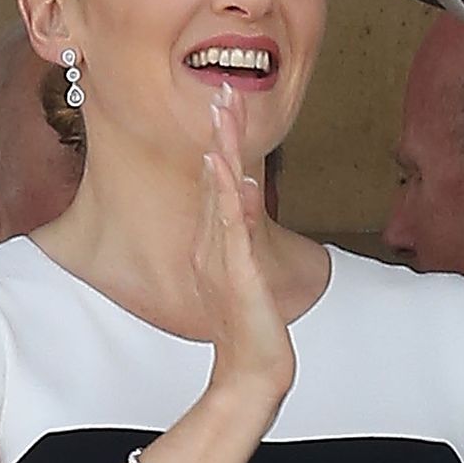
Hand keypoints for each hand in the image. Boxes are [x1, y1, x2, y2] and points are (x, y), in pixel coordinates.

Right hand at [194, 83, 294, 408]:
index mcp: (215, 244)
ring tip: (223, 111)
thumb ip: (245, 234)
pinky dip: (228, 194)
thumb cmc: (251, 328)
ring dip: (222, 149)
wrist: (251, 372)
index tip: (226, 106)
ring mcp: (222, 255)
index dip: (222, 143)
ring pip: (220, 191)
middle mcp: (212, 244)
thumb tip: (250, 193)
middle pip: (215, 177)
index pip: (218, 182)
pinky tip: (228, 167)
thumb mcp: (249, 273)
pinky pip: (230, 225)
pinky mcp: (236, 271)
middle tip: (223, 90)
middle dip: (220, 132)